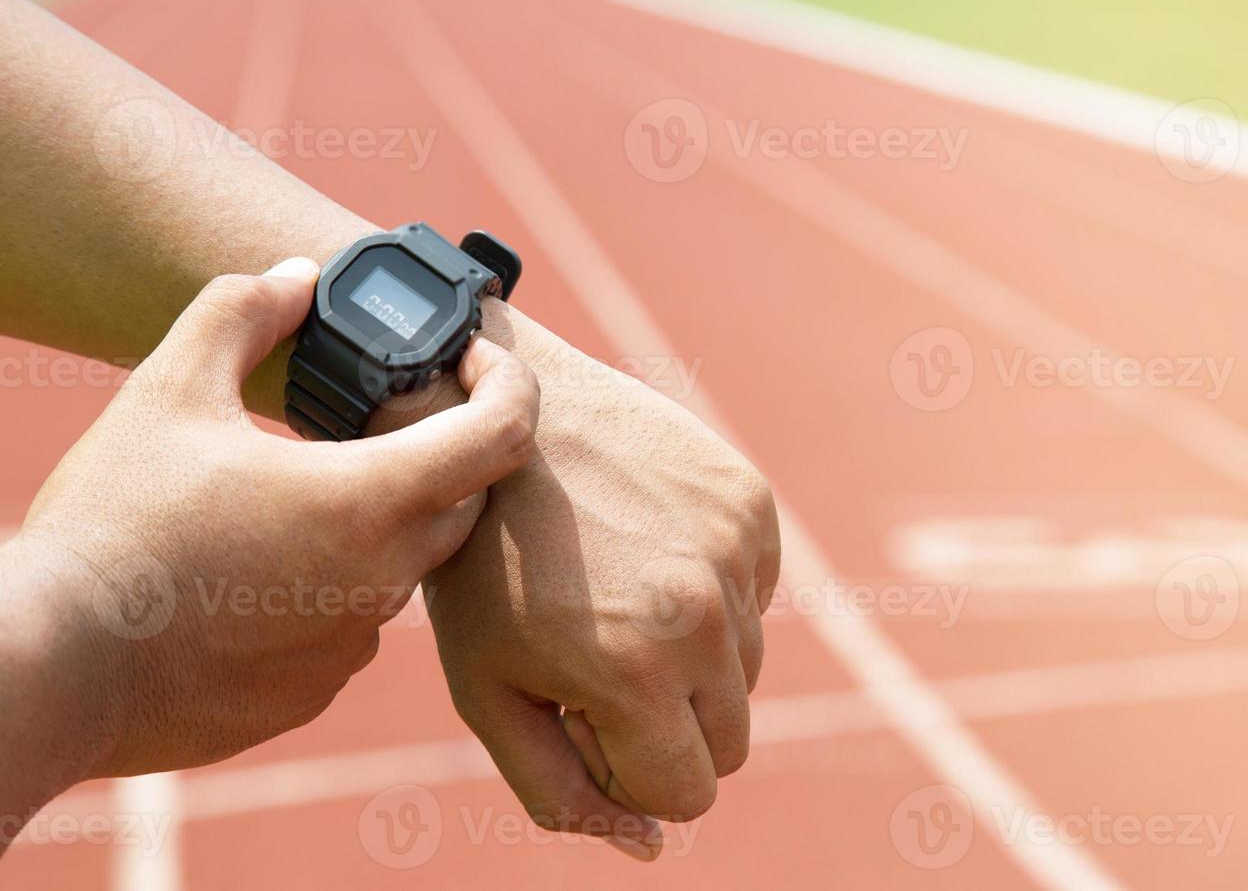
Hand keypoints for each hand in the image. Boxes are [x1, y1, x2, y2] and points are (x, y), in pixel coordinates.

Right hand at [14, 258, 539, 779]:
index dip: (508, 384)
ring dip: (374, 526)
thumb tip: (294, 276)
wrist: (52, 668)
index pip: (504, 435)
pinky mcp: (311, 692)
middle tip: (374, 424)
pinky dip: (327, 592)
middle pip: (462, 502)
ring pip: (402, 569)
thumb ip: (242, 314)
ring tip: (289, 498)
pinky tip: (255, 575)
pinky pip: (348, 628)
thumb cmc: (113, 527)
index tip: (474, 364)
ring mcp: (349, 645)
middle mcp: (382, 580)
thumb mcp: (168, 390)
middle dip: (440, 454)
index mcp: (370, 501)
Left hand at [424, 319, 779, 861]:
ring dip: (694, 658)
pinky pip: (755, 593)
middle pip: (732, 739)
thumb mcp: (488, 691)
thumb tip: (651, 846)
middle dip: (671, 725)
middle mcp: (705, 612)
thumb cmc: (477, 562)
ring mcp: (735, 548)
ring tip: (618, 597)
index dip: (628, 769)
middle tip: (599, 661)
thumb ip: (562, 792)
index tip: (579, 714)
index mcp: (637, 670)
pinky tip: (645, 549)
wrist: (493, 415)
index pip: (689, 792)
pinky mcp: (749, 500)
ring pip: (748, 666)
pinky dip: (712, 592)